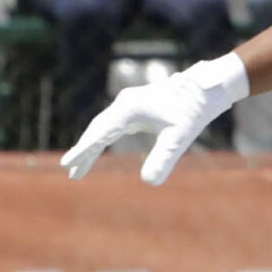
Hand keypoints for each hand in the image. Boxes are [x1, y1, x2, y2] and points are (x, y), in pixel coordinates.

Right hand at [60, 54, 247, 180]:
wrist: (204, 89)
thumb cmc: (193, 111)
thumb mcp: (179, 138)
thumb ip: (164, 158)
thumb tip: (149, 182)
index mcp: (129, 109)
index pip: (100, 134)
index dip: (83, 150)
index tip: (67, 164)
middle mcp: (124, 103)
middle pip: (96, 130)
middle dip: (84, 152)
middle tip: (71, 173)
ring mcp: (128, 103)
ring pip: (103, 126)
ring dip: (92, 146)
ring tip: (80, 168)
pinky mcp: (135, 106)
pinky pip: (112, 124)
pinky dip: (103, 139)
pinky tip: (98, 149)